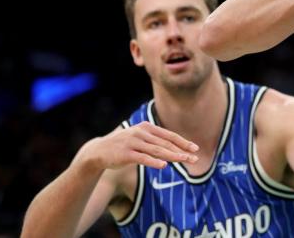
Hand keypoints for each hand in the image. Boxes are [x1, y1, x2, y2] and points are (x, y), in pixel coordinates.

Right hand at [75, 121, 198, 171]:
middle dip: (182, 150)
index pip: (169, 135)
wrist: (98, 151)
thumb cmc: (123, 146)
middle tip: (195, 157)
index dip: (183, 142)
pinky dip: (154, 161)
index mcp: (146, 127)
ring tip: (185, 160)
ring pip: (157, 150)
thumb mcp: (139, 139)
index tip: (195, 148)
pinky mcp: (126, 154)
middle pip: (166, 143)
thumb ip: (155, 141)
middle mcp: (141, 133)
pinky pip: (143, 158)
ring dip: (173, 156)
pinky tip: (164, 165)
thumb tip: (175, 147)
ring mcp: (133, 142)